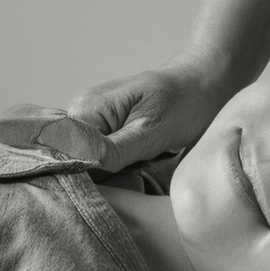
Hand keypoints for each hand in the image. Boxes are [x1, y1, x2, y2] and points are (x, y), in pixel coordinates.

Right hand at [67, 50, 233, 171]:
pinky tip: (139, 165)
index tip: (109, 186)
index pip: (64, 152)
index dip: (81, 175)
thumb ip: (112, 152)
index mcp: (87, 107)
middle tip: (132, 176)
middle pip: (74, 159)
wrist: (205, 84)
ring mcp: (96, 120)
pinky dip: (120, 166)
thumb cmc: (184, 103)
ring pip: (90, 161)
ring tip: (139, 168)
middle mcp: (83, 112)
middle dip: (98, 176)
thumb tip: (79, 168)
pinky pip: (104, 156)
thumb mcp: (150, 132)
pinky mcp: (110, 129)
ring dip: (111, 173)